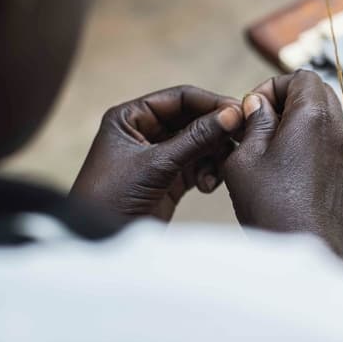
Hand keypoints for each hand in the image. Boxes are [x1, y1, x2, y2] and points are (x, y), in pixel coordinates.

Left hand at [71, 86, 242, 219]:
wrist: (102, 243)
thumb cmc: (112, 197)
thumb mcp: (157, 164)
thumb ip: (196, 137)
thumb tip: (232, 114)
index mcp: (130, 117)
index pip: (179, 98)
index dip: (210, 103)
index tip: (238, 113)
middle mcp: (144, 132)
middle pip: (193, 120)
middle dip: (215, 133)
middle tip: (240, 140)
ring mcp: (158, 156)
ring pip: (199, 144)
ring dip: (213, 156)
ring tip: (216, 175)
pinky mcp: (169, 178)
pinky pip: (198, 165)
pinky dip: (208, 172)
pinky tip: (207, 186)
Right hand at [223, 70, 342, 256]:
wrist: (303, 247)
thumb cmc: (273, 207)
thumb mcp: (245, 157)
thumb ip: (254, 122)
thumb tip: (259, 105)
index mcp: (313, 116)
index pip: (300, 76)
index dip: (272, 86)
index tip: (255, 108)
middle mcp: (336, 129)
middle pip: (317, 92)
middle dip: (286, 100)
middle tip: (261, 123)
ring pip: (324, 117)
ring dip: (298, 122)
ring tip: (270, 147)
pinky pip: (329, 141)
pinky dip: (309, 142)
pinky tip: (285, 167)